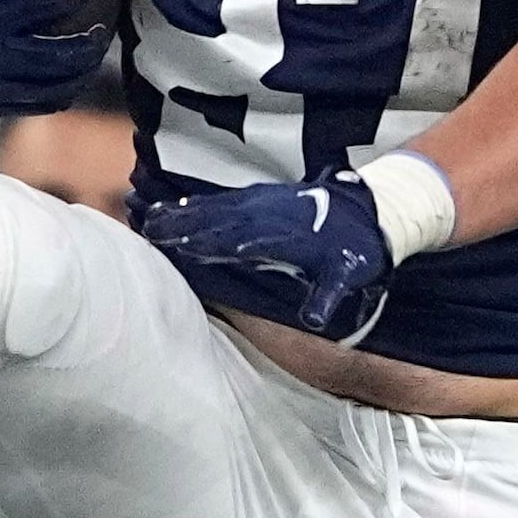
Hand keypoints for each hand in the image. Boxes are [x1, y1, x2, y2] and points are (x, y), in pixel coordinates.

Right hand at [140, 174, 397, 343]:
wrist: (372, 210)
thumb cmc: (355, 250)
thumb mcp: (346, 275)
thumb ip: (326, 295)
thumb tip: (314, 321)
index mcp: (278, 236)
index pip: (232, 241)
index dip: (202, 244)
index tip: (171, 247)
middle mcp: (265, 215)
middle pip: (214, 220)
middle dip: (180, 225)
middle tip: (145, 230)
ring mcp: (262, 202)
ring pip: (214, 208)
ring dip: (183, 213)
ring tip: (150, 218)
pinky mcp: (264, 196)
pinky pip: (224, 201)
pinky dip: (200, 204)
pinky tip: (182, 207)